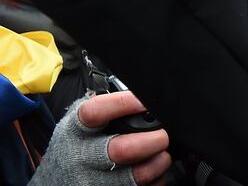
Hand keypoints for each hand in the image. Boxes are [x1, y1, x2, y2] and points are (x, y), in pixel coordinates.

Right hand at [30, 93, 169, 184]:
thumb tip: (145, 100)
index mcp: (75, 130)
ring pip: (135, 175)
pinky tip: (154, 174)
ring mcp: (91, 181)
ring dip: (157, 164)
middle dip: (152, 141)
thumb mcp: (81, 125)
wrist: (55, 182)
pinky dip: (154, 182)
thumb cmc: (77, 148)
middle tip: (163, 136)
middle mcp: (80, 156)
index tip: (145, 102)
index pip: (95, 113)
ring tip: (162, 156)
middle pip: (121, 150)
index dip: (124, 104)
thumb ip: (107, 111)